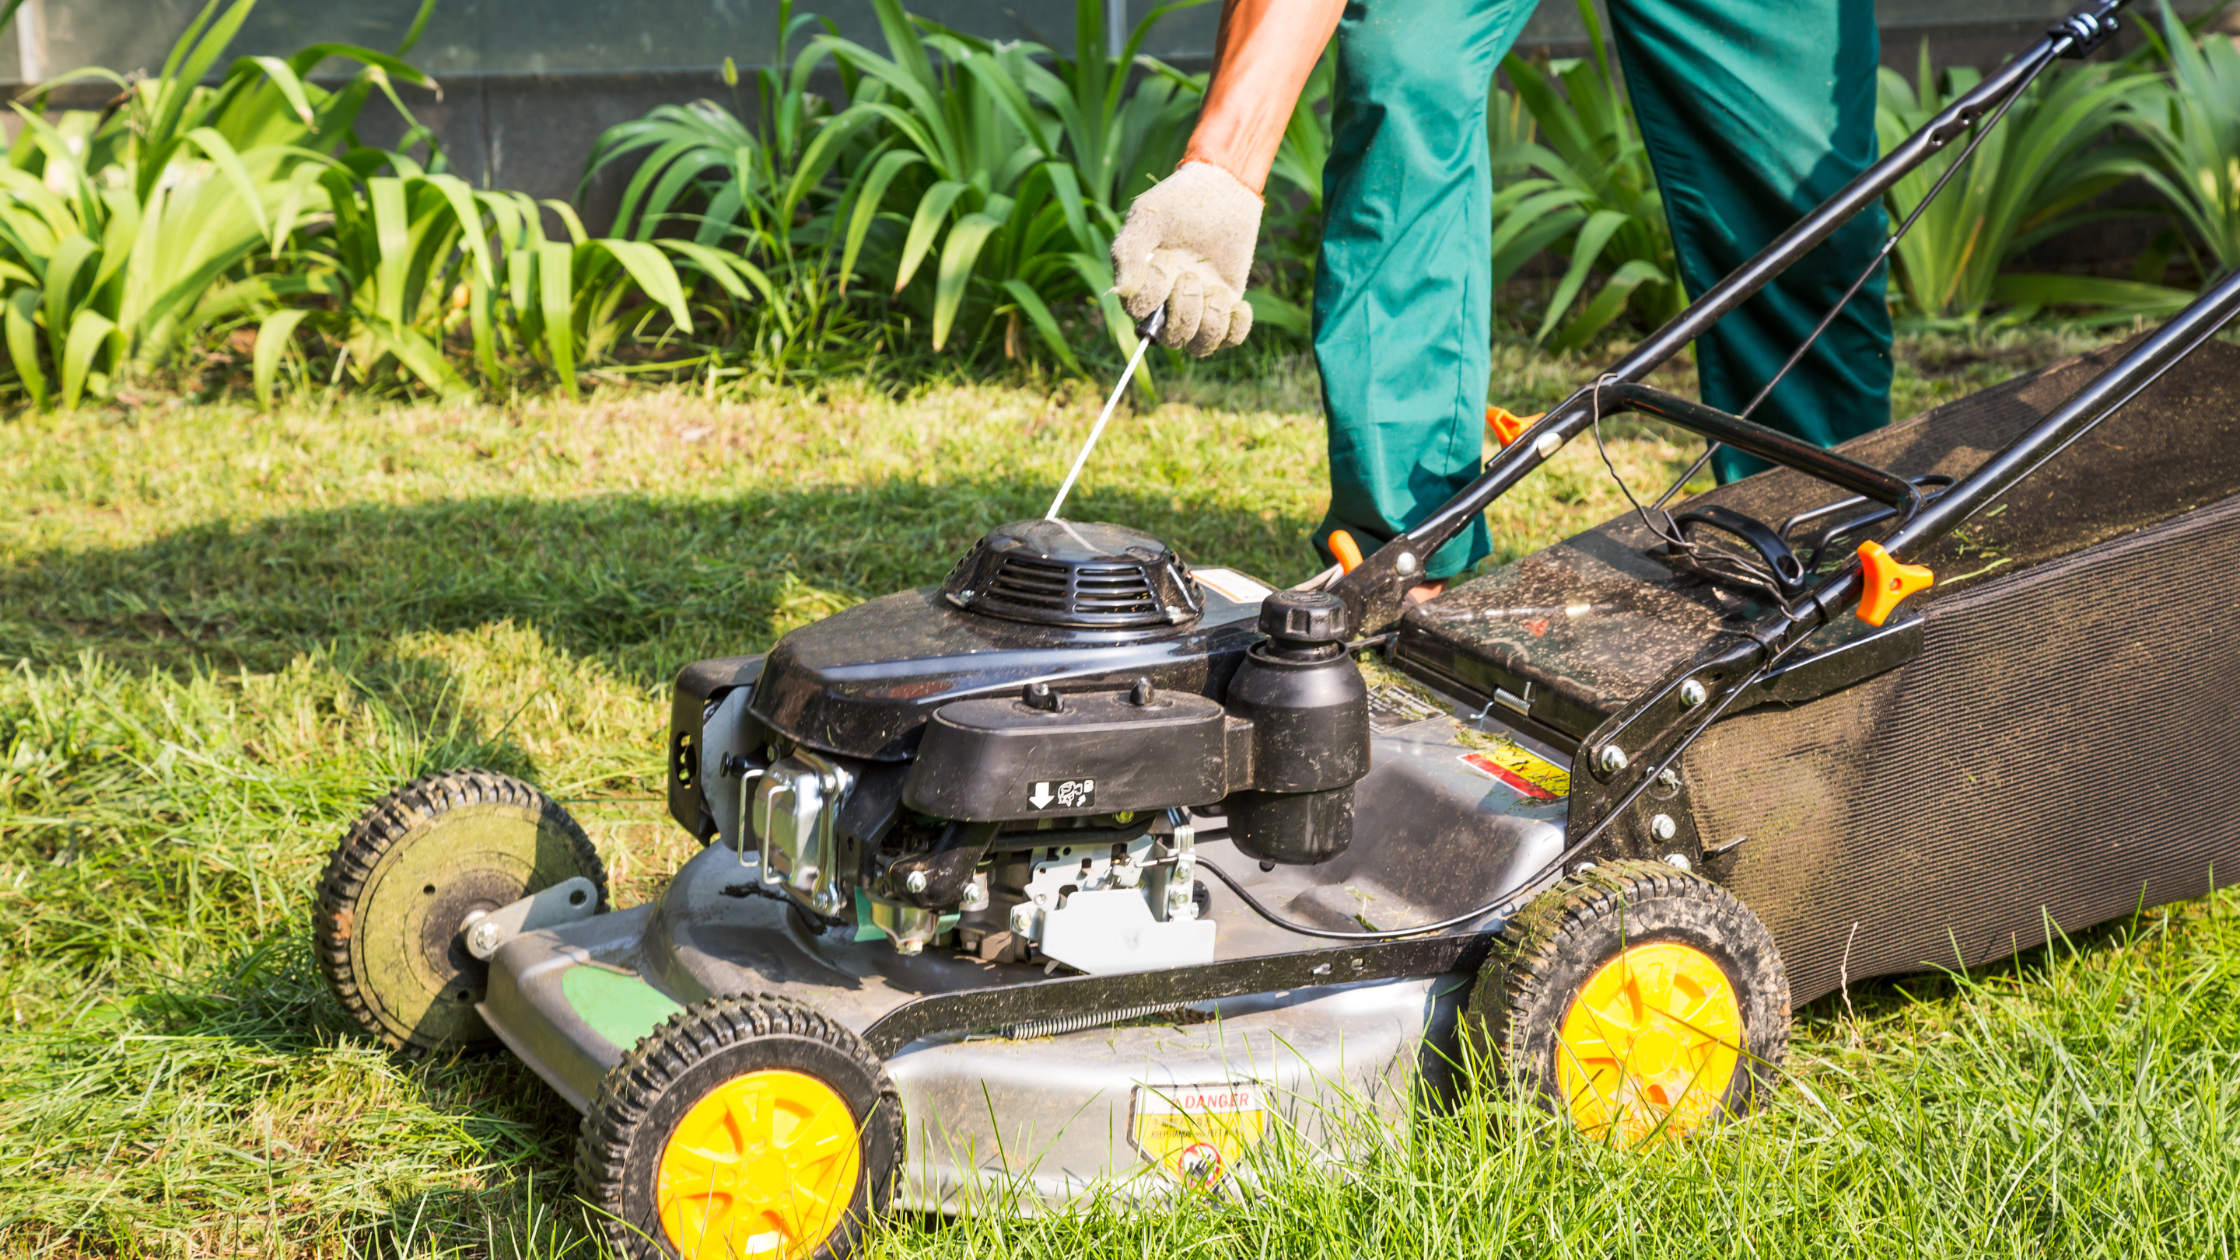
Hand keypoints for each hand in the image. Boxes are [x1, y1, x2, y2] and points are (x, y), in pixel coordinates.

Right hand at [1110, 161, 1260, 356]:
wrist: (1221, 188)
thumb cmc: (1178, 201)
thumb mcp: (1148, 218)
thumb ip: (1129, 252)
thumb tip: (1122, 293)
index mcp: (1142, 286)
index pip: (1139, 314)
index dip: (1152, 293)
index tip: (1164, 257)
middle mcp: (1167, 303)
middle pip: (1172, 337)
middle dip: (1184, 308)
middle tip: (1191, 274)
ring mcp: (1198, 306)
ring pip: (1200, 346)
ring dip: (1211, 322)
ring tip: (1216, 291)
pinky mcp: (1227, 305)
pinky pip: (1231, 339)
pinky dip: (1237, 329)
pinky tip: (1239, 304)